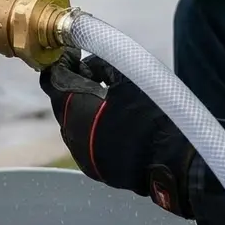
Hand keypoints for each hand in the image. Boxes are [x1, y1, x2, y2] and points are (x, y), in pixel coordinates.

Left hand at [38, 48, 201, 218]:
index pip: (52, 81)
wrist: (171, 160)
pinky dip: (92, 128)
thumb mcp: (127, 78)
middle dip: (72, 85)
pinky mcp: (94, 169)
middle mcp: (71, 134)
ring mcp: (81, 155)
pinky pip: (85, 142)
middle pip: (62, 103)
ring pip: (73, 124)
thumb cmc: (151, 116)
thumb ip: (102, 64)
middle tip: (89, 70)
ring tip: (104, 95)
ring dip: (82, 108)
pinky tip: (110, 119)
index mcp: (75, 109)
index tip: (72, 55)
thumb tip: (90, 63)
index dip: (61, 65)